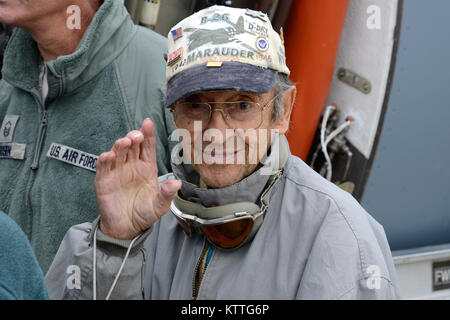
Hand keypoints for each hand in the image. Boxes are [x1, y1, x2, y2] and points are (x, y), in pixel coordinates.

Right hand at [94, 118, 180, 238]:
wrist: (127, 229)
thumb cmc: (144, 214)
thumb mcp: (160, 206)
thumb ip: (167, 194)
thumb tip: (176, 182)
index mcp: (147, 167)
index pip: (147, 147)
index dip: (148, 134)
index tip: (148, 123)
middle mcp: (132, 165)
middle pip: (132, 145)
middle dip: (134, 136)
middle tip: (137, 136)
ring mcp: (117, 171)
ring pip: (118, 151)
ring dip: (120, 145)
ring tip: (126, 142)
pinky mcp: (104, 180)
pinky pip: (103, 166)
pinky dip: (105, 159)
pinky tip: (109, 156)